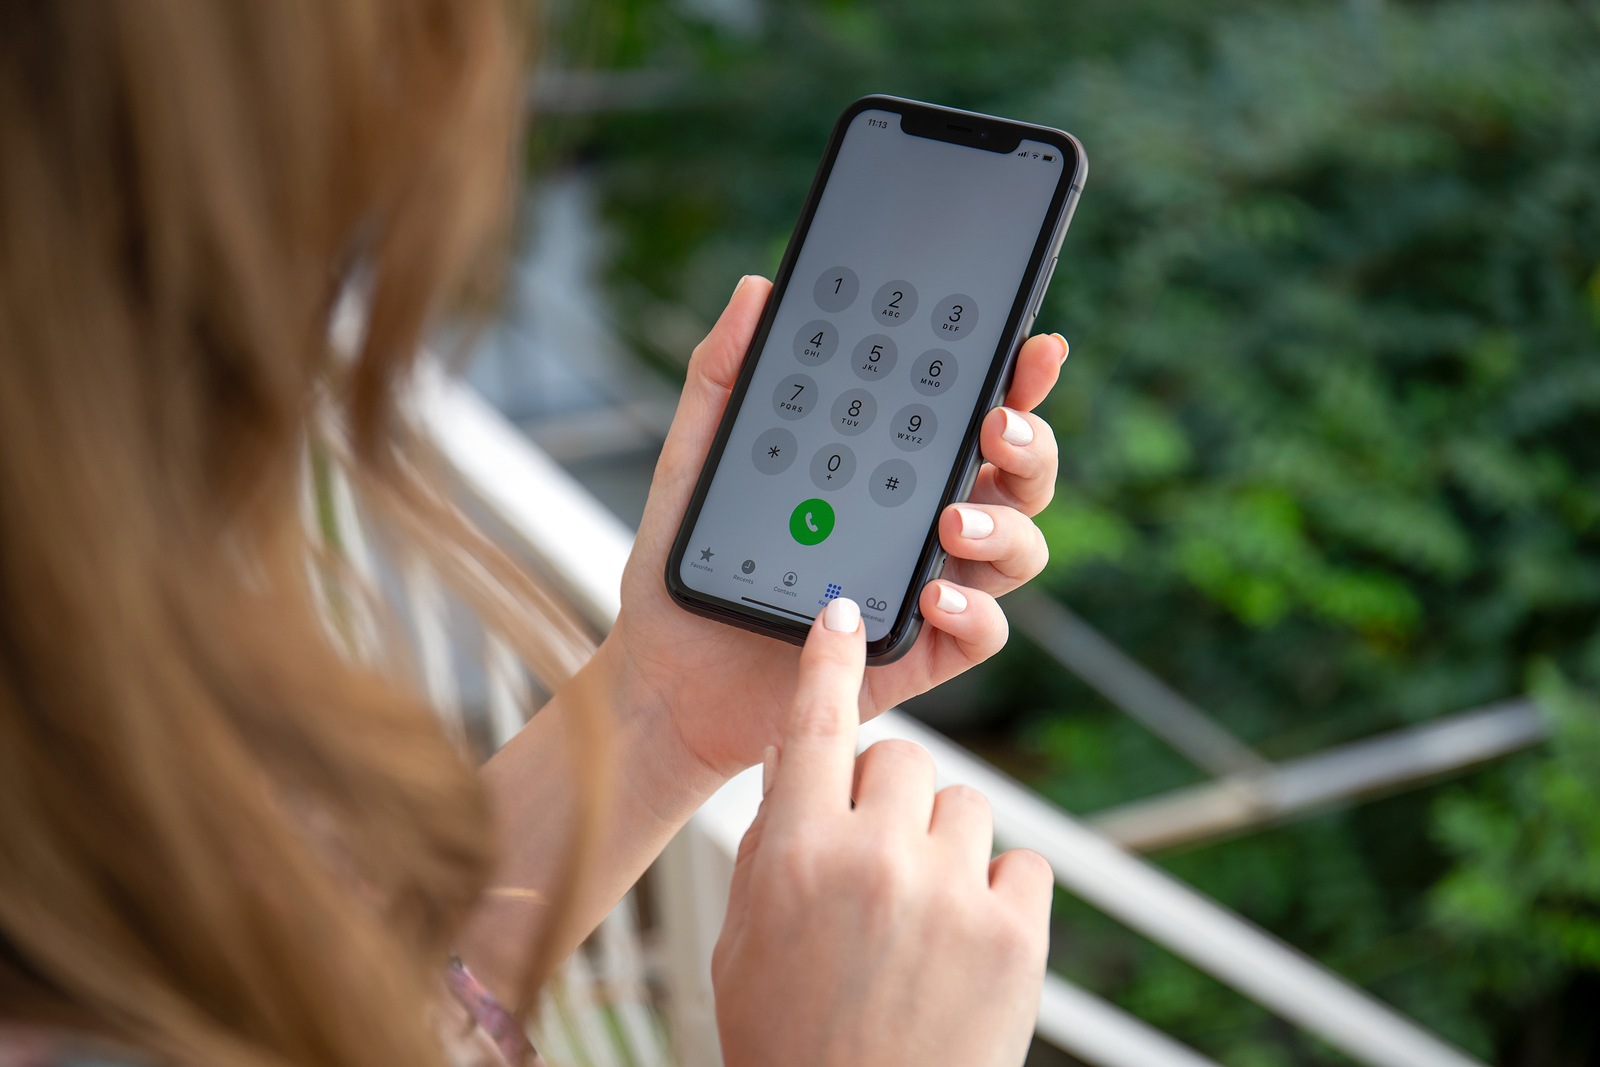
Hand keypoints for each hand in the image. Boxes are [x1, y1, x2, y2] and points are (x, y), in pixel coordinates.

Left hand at [607, 275, 1068, 795]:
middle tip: (996, 426)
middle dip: (1031, 442)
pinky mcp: (916, 654)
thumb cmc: (688, 566)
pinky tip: (934, 594)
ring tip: (953, 518)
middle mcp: (922, 521)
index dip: (1015, 378)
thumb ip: (722, 377)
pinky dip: (975, 610)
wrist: (664, 678)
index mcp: (887, 468)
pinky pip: (985, 632)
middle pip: (1019, 475)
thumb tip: (754, 291)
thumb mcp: (694, 461)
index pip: (967, 412)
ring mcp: (927, 586)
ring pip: (1020, 548)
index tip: (1030, 346)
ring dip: (1006, 525)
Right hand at [713, 599, 1051, 1066]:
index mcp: (797, 854)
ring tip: (921, 913)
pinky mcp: (1016, 936)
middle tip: (876, 852)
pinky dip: (998, 892)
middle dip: (888, 795)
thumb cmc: (790, 1040)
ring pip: (966, 805)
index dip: (829, 660)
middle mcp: (878, 860)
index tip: (843, 617)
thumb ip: (773, 838)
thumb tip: (801, 758)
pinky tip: (964, 939)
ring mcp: (953, 894)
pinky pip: (1022, 863)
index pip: (816, 723)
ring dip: (943, 843)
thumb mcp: (743, 935)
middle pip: (903, 758)